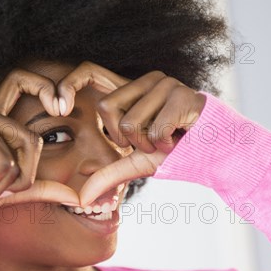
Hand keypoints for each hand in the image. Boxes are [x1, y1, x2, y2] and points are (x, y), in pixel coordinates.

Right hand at [0, 68, 79, 217]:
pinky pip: (4, 165)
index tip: (64, 108)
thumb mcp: (4, 190)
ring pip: (19, 158)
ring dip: (0, 187)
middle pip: (33, 139)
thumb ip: (36, 188)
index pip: (20, 81)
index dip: (43, 86)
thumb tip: (75, 195)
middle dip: (22, 177)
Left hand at [56, 61, 206, 205]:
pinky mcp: (182, 94)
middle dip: (125, 138)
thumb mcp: (136, 163)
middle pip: (107, 109)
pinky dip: (164, 144)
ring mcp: (165, 83)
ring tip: (167, 139)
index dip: (68, 84)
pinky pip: (154, 130)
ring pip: (130, 123)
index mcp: (132, 89)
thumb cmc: (176, 153)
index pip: (87, 72)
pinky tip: (179, 138)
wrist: (214, 154)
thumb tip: (81, 199)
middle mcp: (146, 80)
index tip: (56, 107)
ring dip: (148, 144)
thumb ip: (108, 174)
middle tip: (148, 140)